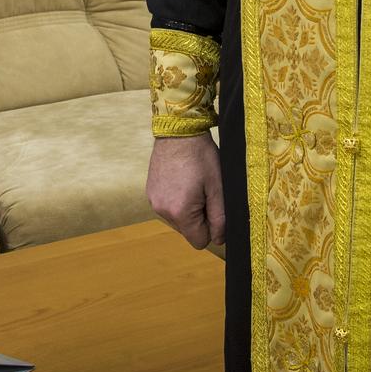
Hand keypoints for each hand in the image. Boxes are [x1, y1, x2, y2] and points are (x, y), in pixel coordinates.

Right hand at [147, 133, 224, 249]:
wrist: (178, 130)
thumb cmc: (201, 156)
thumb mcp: (218, 187)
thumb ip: (220, 218)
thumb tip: (219, 239)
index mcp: (180, 212)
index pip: (199, 241)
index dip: (211, 228)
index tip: (213, 206)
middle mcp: (162, 210)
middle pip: (188, 230)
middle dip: (199, 217)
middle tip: (204, 191)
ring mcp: (153, 201)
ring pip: (178, 219)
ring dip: (188, 209)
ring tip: (193, 183)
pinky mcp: (150, 192)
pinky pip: (168, 206)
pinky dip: (177, 199)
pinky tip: (182, 180)